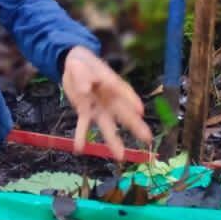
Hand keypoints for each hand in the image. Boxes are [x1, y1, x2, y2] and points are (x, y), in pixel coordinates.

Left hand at [61, 46, 151, 162]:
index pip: (123, 91)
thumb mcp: (79, 64)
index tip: (141, 111)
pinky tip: (79, 148)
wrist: (73, 65)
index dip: (131, 100)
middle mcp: (109, 98)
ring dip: (113, 140)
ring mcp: (99, 107)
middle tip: (148, 139)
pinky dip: (81, 136)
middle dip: (135, 125)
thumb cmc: (83, 63)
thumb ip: (82, 76)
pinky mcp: (85, 112)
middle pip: (123, 112)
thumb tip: (84, 90)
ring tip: (120, 156)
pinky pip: (84, 125)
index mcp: (111, 83)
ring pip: (107, 124)